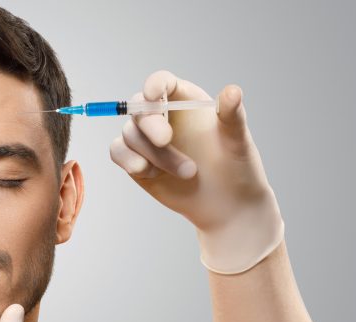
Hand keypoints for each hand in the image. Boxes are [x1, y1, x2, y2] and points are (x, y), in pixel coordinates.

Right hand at [109, 70, 284, 273]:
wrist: (226, 205)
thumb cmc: (235, 168)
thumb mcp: (238, 141)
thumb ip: (232, 115)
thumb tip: (232, 91)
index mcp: (185, 100)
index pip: (162, 82)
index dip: (154, 85)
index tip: (155, 94)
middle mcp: (162, 116)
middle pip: (139, 107)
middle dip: (149, 123)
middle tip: (166, 140)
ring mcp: (146, 139)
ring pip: (130, 134)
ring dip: (154, 155)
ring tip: (188, 173)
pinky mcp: (135, 161)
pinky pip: (117, 152)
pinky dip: (130, 161)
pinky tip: (151, 174)